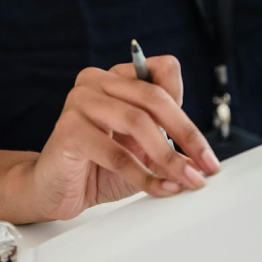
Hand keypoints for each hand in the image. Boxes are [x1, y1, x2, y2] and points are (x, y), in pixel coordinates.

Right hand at [30, 54, 220, 220]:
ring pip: (137, 121)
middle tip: (206, 166)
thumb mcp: (141, 150)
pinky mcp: (68, 129)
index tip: (204, 150)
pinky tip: (159, 188)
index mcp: (118, 77)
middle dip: (186, 134)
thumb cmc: (98, 166)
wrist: (55, 190)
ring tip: (186, 181)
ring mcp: (80, 101)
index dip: (186, 109)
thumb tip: (202, 158)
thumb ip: (167, 143)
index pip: (163, 71)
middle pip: (154, 96)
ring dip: (168, 157)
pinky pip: (115, 153)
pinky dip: (143, 175)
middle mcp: (97, 81)